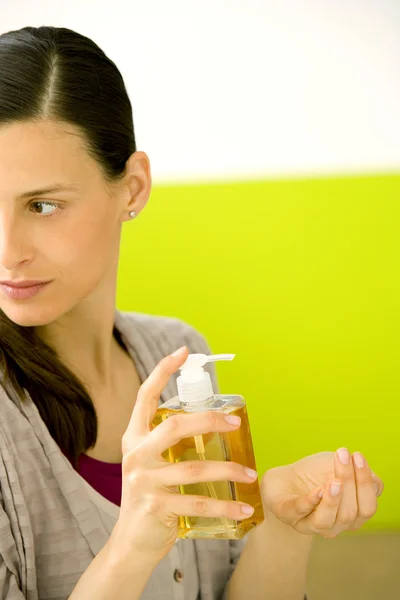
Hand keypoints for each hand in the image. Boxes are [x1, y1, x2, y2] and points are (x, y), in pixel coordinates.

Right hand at [110, 346, 256, 562]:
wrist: (132, 543)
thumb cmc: (151, 496)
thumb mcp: (153, 464)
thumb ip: (170, 444)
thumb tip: (213, 422)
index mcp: (134, 438)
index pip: (144, 396)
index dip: (162, 371)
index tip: (183, 352)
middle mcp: (135, 454)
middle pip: (175, 426)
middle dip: (210, 420)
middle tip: (236, 422)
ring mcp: (143, 480)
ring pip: (195, 468)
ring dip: (229, 470)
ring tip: (250, 474)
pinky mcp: (154, 506)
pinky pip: (198, 502)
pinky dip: (225, 506)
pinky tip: (244, 508)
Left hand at [261, 449, 383, 538]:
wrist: (284, 478)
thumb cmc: (316, 475)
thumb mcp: (338, 468)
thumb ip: (357, 474)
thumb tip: (375, 482)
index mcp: (351, 516)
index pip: (367, 508)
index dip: (365, 484)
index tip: (357, 456)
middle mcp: (334, 525)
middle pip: (349, 513)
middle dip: (349, 482)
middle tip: (342, 455)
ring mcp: (310, 524)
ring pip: (326, 520)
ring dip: (333, 500)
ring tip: (334, 481)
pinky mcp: (288, 516)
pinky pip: (301, 513)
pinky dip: (311, 502)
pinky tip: (317, 489)